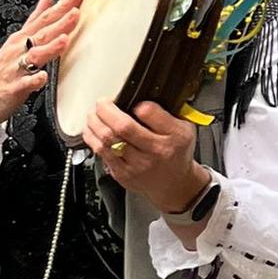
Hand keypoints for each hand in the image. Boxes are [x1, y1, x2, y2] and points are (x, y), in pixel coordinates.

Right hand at [0, 0, 82, 134]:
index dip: (63, 4)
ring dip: (49, 48)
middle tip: (76, 11)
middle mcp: (20, 50)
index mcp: (23, 38)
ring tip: (64, 40)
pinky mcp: (14, 87)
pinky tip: (43, 76)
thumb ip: (36, 18)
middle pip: (43, 33)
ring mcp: (17, 68)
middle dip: (60, 22)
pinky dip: (34, 80)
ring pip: (34, 56)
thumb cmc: (3, 68)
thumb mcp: (18, 38)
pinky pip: (25, 84)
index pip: (46, 17)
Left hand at [84, 99, 203, 215]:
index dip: (136, 103)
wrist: (174, 184)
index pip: (150, 113)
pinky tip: (92, 130)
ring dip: (94, 123)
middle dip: (106, 110)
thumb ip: (167, 112)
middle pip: (123, 126)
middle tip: (102, 103)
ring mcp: (137, 165)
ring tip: (93, 115)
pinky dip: (92, 138)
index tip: (133, 102)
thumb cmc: (176, 152)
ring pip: (107, 140)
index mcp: (174, 136)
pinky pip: (101, 153)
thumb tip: (142, 94)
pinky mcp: (123, 174)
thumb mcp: (185, 128)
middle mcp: (156, 151)